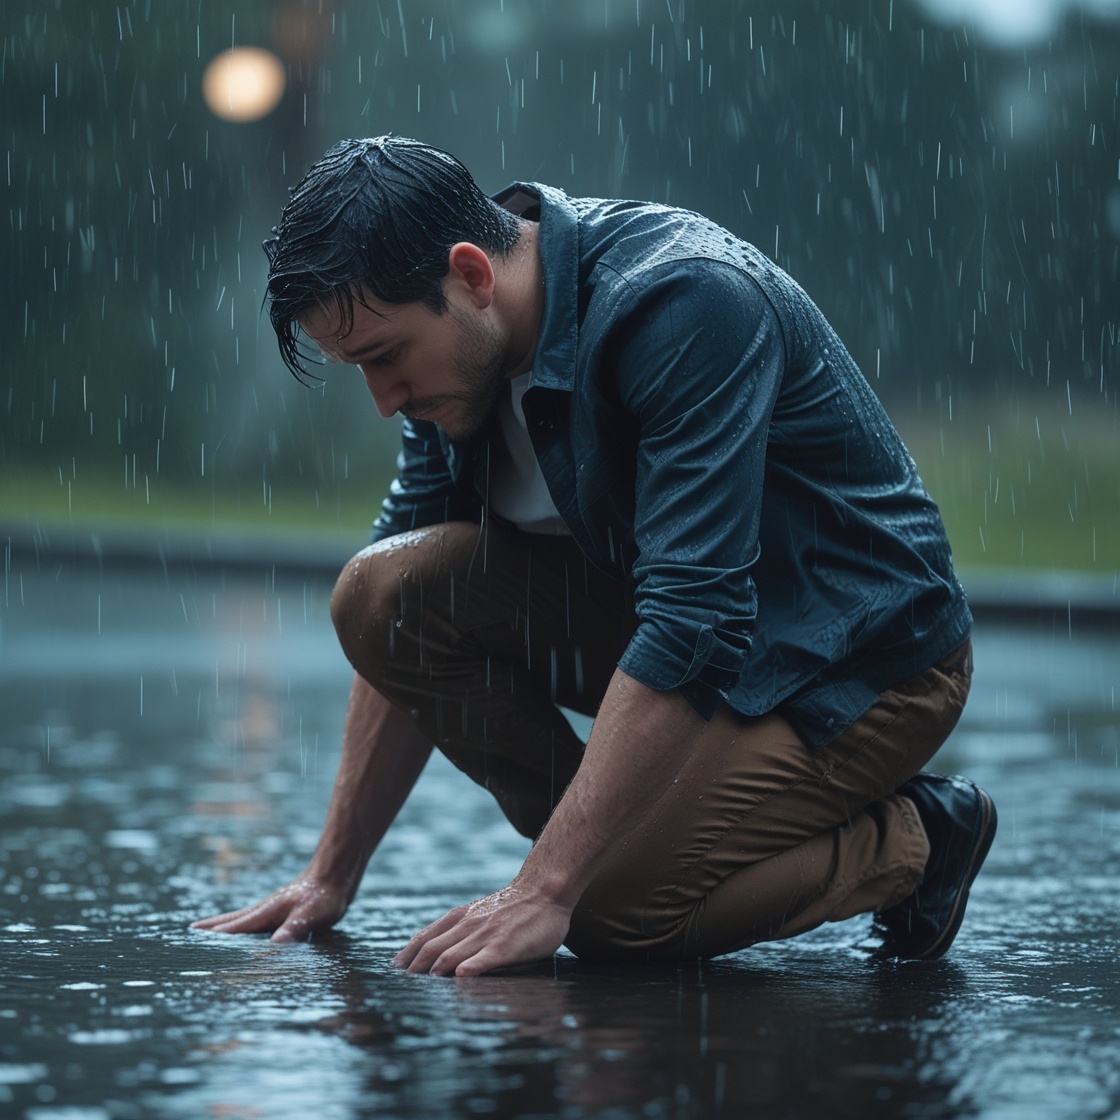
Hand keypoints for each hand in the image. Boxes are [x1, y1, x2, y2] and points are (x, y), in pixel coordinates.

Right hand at [191, 875, 349, 943]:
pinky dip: (243, 924)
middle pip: (232, 919)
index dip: (214, 936)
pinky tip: (248, 931)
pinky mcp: (283, 910)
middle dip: (212, 926)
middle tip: (190, 931)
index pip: (234, 927)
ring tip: (208, 930)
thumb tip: (273, 949)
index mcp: (266, 912)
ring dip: (225, 924)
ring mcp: (273, 908)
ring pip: (243, 918)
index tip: (192, 940)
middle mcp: (265, 909)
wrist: (337, 873)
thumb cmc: (324, 895)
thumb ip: (292, 931)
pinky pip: (256, 920)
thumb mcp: (310, 915)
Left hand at [393, 884, 570, 975]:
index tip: (394, 971)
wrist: (545, 890)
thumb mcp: (481, 911)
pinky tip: (461, 978)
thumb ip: (463, 927)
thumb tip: (442, 951)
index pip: (426, 938)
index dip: (408, 955)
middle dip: (414, 970)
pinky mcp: (505, 945)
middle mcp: (468, 925)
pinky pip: (483, 958)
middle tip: (400, 989)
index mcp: (461, 917)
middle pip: (432, 950)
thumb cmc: (515, 906)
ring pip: (451, 956)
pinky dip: (470, 968)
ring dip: (434, 974)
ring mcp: (486, 935)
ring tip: (421, 992)